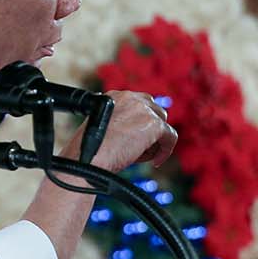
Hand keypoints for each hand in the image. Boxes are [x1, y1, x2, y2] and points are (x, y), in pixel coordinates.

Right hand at [59, 90, 176, 172]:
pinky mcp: (154, 124)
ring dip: (154, 141)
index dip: (139, 121)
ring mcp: (143, 109)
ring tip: (139, 156)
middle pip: (153, 110)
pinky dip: (165, 150)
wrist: (88, 158)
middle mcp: (129, 97)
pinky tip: (156, 162)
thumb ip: (116, 124)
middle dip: (149, 130)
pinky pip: (170, 136)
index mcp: (113, 96)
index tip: (135, 136)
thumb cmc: (87, 151)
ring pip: (161, 124)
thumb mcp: (98, 129)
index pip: (137, 103)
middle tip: (140, 148)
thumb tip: (131, 135)